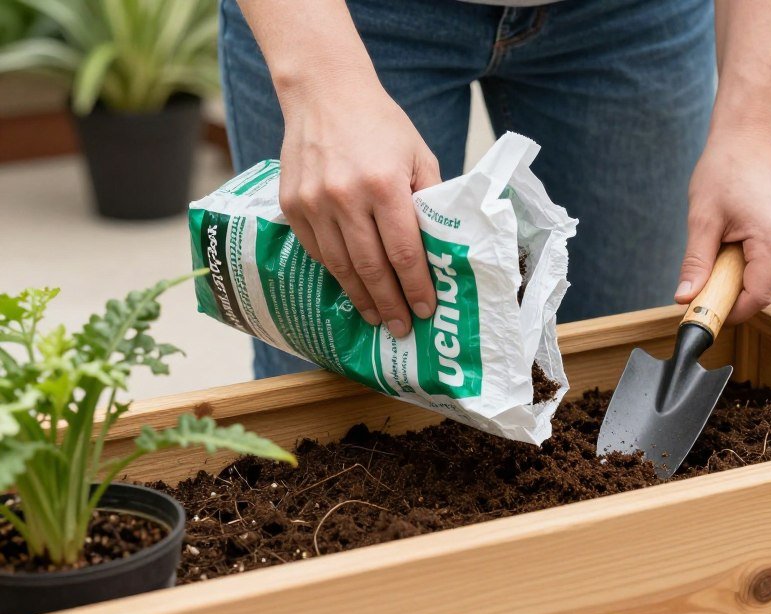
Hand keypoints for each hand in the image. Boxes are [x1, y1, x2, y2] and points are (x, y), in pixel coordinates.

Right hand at [277, 77, 440, 336]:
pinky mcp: (291, 205)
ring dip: (361, 298)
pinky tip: (352, 287)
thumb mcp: (419, 155)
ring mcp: (313, 203)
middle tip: (402, 328)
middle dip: (390, 304)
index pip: (403, 251)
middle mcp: (345, 197)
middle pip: (371, 267)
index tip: (426, 309)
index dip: (416, 286)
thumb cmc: (380, 125)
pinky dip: (337, 273)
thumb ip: (431, 200)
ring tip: (378, 317)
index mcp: (384, 185)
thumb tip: (442, 248)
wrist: (323, 93)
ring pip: (340, 266)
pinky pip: (317, 251)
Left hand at [675, 128, 770, 322]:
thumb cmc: (723, 169)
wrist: (749, 134)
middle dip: (734, 295)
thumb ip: (696, 263)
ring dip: (742, 279)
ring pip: (770, 278)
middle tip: (705, 284)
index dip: (732, 311)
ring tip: (719, 253)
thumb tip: (685, 298)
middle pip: (765, 290)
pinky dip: (752, 265)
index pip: (758, 296)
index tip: (706, 312)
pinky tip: (732, 245)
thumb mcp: (702, 219)